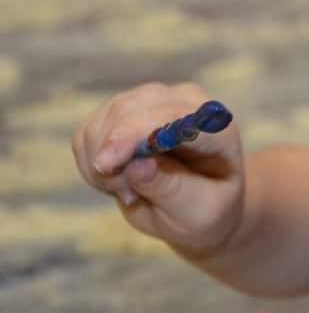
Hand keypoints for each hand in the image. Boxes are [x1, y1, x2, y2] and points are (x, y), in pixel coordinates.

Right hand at [72, 82, 244, 254]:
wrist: (197, 203)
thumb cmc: (204, 208)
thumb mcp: (198, 212)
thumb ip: (171, 190)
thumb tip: (137, 165)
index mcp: (216, 127)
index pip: (176, 117)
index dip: (138, 133)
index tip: (108, 163)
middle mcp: (186, 102)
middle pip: (131, 110)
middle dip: (113, 157)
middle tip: (127, 196)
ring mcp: (154, 100)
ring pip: (104, 119)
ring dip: (100, 163)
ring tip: (129, 191)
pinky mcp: (124, 111)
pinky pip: (88, 131)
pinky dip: (90, 162)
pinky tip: (117, 180)